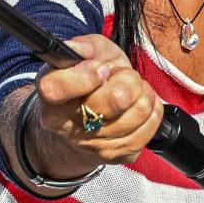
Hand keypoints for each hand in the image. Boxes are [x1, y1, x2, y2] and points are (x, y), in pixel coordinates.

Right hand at [28, 33, 163, 174]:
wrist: (90, 114)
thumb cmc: (89, 78)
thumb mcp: (86, 53)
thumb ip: (84, 47)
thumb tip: (84, 54)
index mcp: (51, 98)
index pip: (56, 89)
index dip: (85, 76)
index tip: (102, 69)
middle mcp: (66, 126)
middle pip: (115, 100)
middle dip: (128, 79)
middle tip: (120, 77)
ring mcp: (92, 145)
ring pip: (139, 112)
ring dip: (143, 94)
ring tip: (132, 91)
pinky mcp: (116, 155)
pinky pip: (150, 128)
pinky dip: (152, 112)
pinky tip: (138, 106)